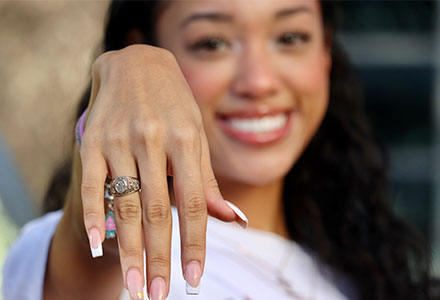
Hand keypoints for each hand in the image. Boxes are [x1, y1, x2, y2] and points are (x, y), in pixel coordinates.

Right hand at [77, 45, 246, 298]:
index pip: (193, 203)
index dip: (195, 243)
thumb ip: (208, 181)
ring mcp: (120, 139)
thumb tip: (234, 221)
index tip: (194, 279)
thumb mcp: (196, 136)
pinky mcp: (92, 139)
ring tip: (131, 285)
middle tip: (157, 295)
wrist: (136, 63)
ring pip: (125, 203)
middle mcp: (153, 140)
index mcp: (186, 140)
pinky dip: (94, 215)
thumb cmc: (174, 105)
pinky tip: (98, 246)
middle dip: (158, 257)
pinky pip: (91, 183)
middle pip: (157, 210)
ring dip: (128, 248)